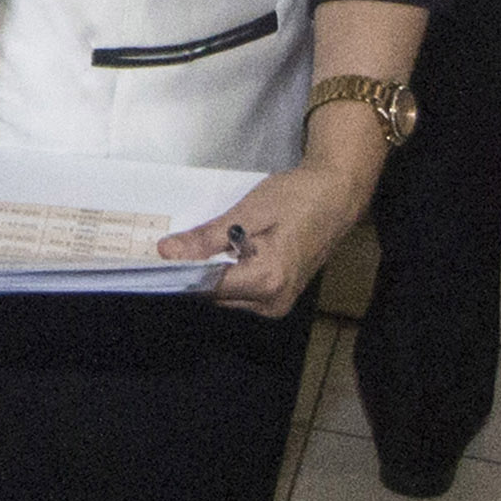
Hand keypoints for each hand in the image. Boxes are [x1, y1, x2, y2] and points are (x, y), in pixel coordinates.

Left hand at [160, 162, 364, 318]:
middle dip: (198, 269)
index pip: (207, 286)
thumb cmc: (297, 198)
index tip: (163, 253)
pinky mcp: (280, 299)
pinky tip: (232, 251)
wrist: (337, 196)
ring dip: (215, 272)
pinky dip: (231, 274)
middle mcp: (272, 302)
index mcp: (267, 280)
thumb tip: (167, 252)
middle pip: (216, 294)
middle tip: (184, 242)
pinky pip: (242, 292)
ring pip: (227, 295)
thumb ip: (207, 238)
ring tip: (211, 242)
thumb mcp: (248, 211)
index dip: (182, 269)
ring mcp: (278, 304)